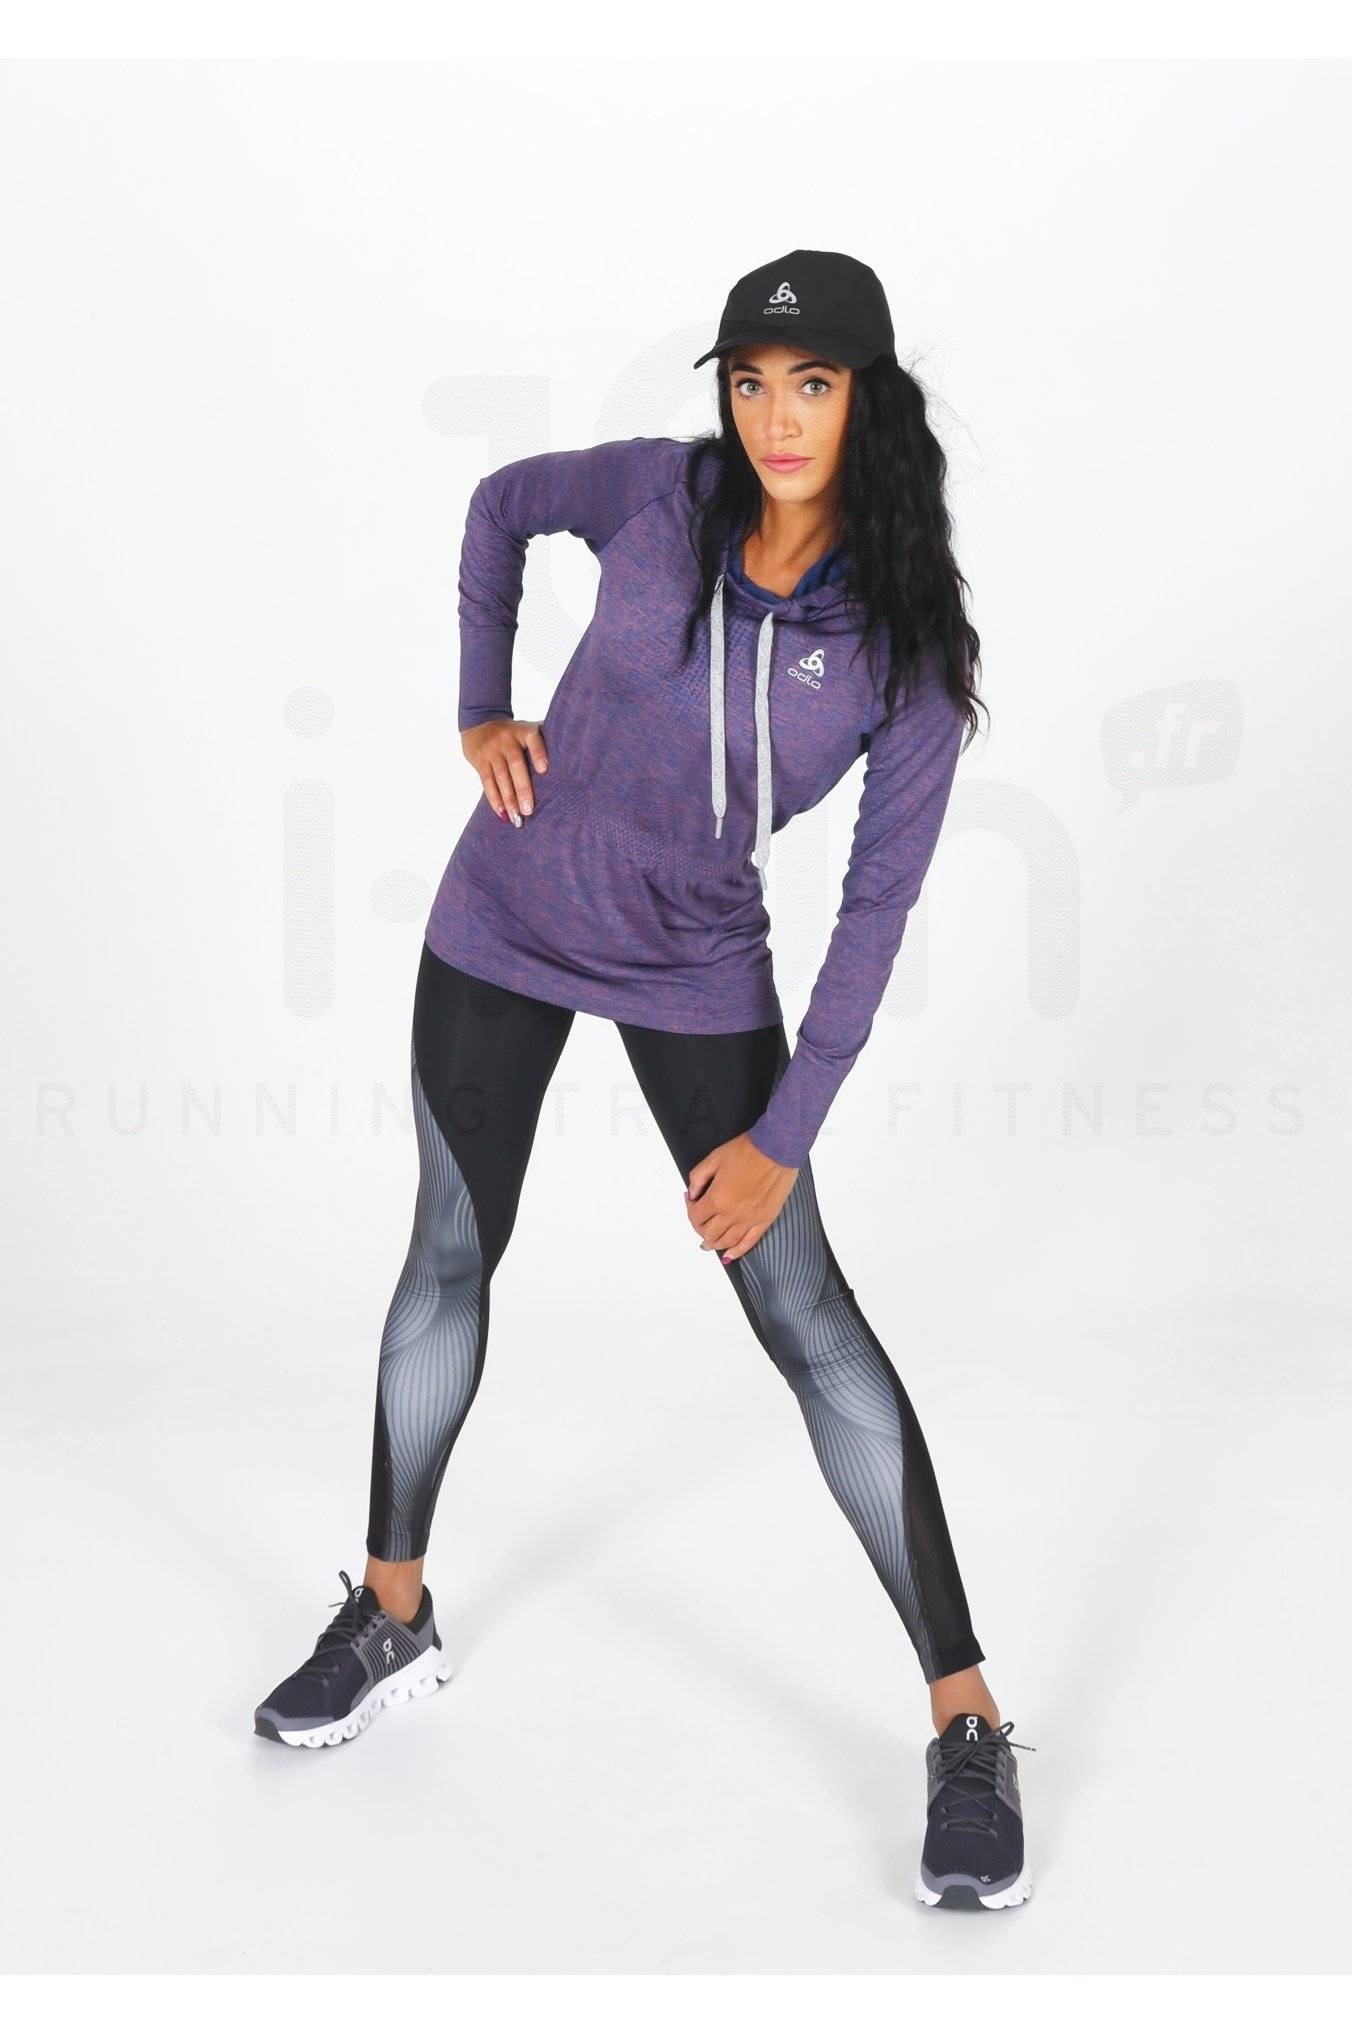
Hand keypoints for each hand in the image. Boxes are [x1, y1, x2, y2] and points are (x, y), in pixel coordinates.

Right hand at [462, 718, 548, 823]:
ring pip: (500, 776)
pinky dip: (494, 799)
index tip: (544, 770)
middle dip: (522, 789)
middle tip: (529, 810)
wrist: (481, 723)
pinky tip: (502, 813)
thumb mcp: (527, 730)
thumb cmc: (514, 734)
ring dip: (508, 799)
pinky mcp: (480, 760)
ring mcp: (492, 749)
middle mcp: (507, 739)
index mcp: (524, 731)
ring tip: (517, 818)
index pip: (533, 740)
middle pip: (515, 765)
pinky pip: (487, 781)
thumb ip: (543, 742)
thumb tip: (571, 758)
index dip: (539, 753)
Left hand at [683, 1133, 798, 1263]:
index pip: (695, 1216)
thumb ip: (698, 1178)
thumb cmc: (749, 1151)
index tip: (692, 1202)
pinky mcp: (764, 1220)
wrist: (776, 1149)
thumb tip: (692, 1193)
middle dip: (699, 1227)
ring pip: (726, 1242)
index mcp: (717, 1198)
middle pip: (708, 1233)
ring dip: (714, 1244)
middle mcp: (732, 1214)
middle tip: (700, 1220)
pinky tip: (729, 1254)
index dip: (689, 1209)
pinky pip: (748, 1243)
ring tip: (708, 1242)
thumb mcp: (714, 1158)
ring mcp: (749, 1220)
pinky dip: (736, 1251)